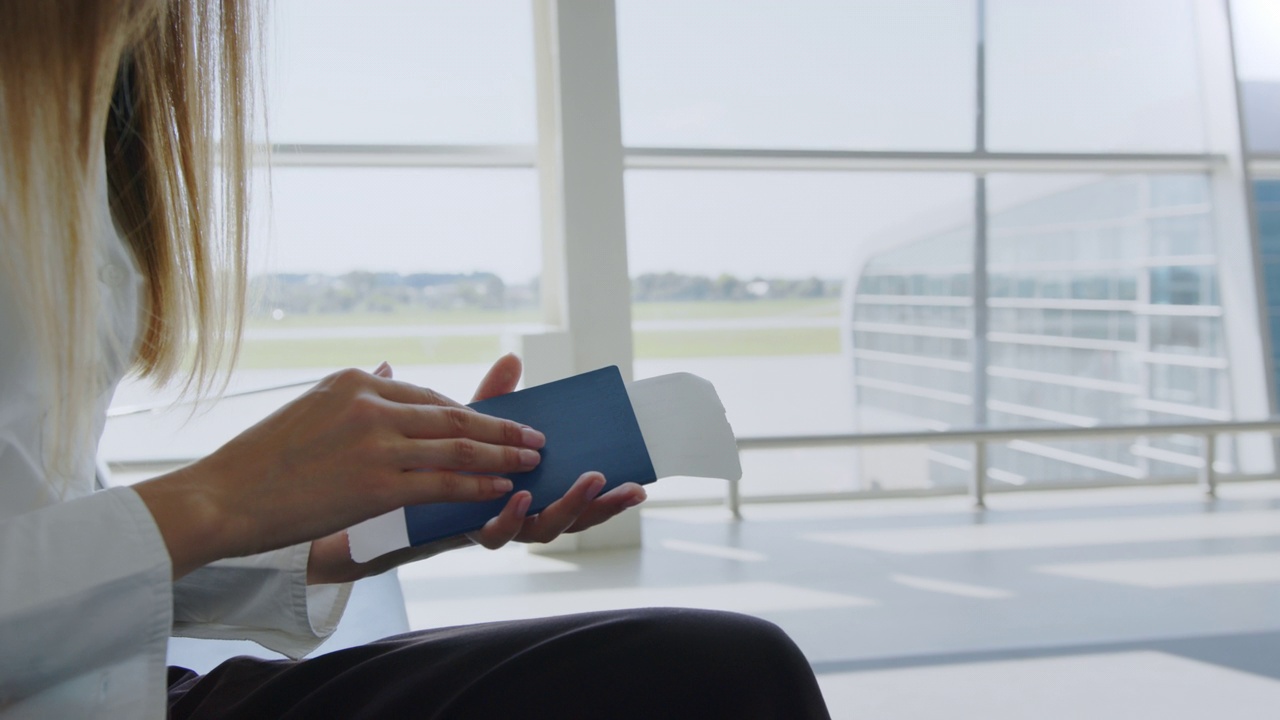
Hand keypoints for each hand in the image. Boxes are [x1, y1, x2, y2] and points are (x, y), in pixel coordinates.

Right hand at [134, 361, 545, 579]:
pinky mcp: (376, 483)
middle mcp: (370, 403)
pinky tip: (500, 487)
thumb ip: (358, 391)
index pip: (426, 394)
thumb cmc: (260, 459)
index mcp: (355, 381)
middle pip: (452, 414)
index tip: (492, 422)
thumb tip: (392, 368)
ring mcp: (376, 442)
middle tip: (534, 434)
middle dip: (500, 426)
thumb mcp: (309, 405)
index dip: (465, 411)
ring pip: (457, 445)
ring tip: (531, 458)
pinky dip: (478, 483)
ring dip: (502, 453)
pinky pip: (443, 481)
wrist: (222, 498)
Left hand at [305, 354, 646, 584]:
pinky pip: (495, 534)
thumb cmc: (420, 461)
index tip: (638, 473)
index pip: (575, 493)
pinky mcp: (464, 533)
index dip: (607, 490)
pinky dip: (511, 515)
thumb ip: (491, 400)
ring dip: (570, 507)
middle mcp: (514, 515)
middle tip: (632, 486)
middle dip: (603, 505)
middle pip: (572, 518)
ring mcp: (492, 526)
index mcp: (525, 490)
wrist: (364, 500)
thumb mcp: (460, 426)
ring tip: (591, 482)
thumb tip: (514, 356)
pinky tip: (517, 496)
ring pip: (542, 531)